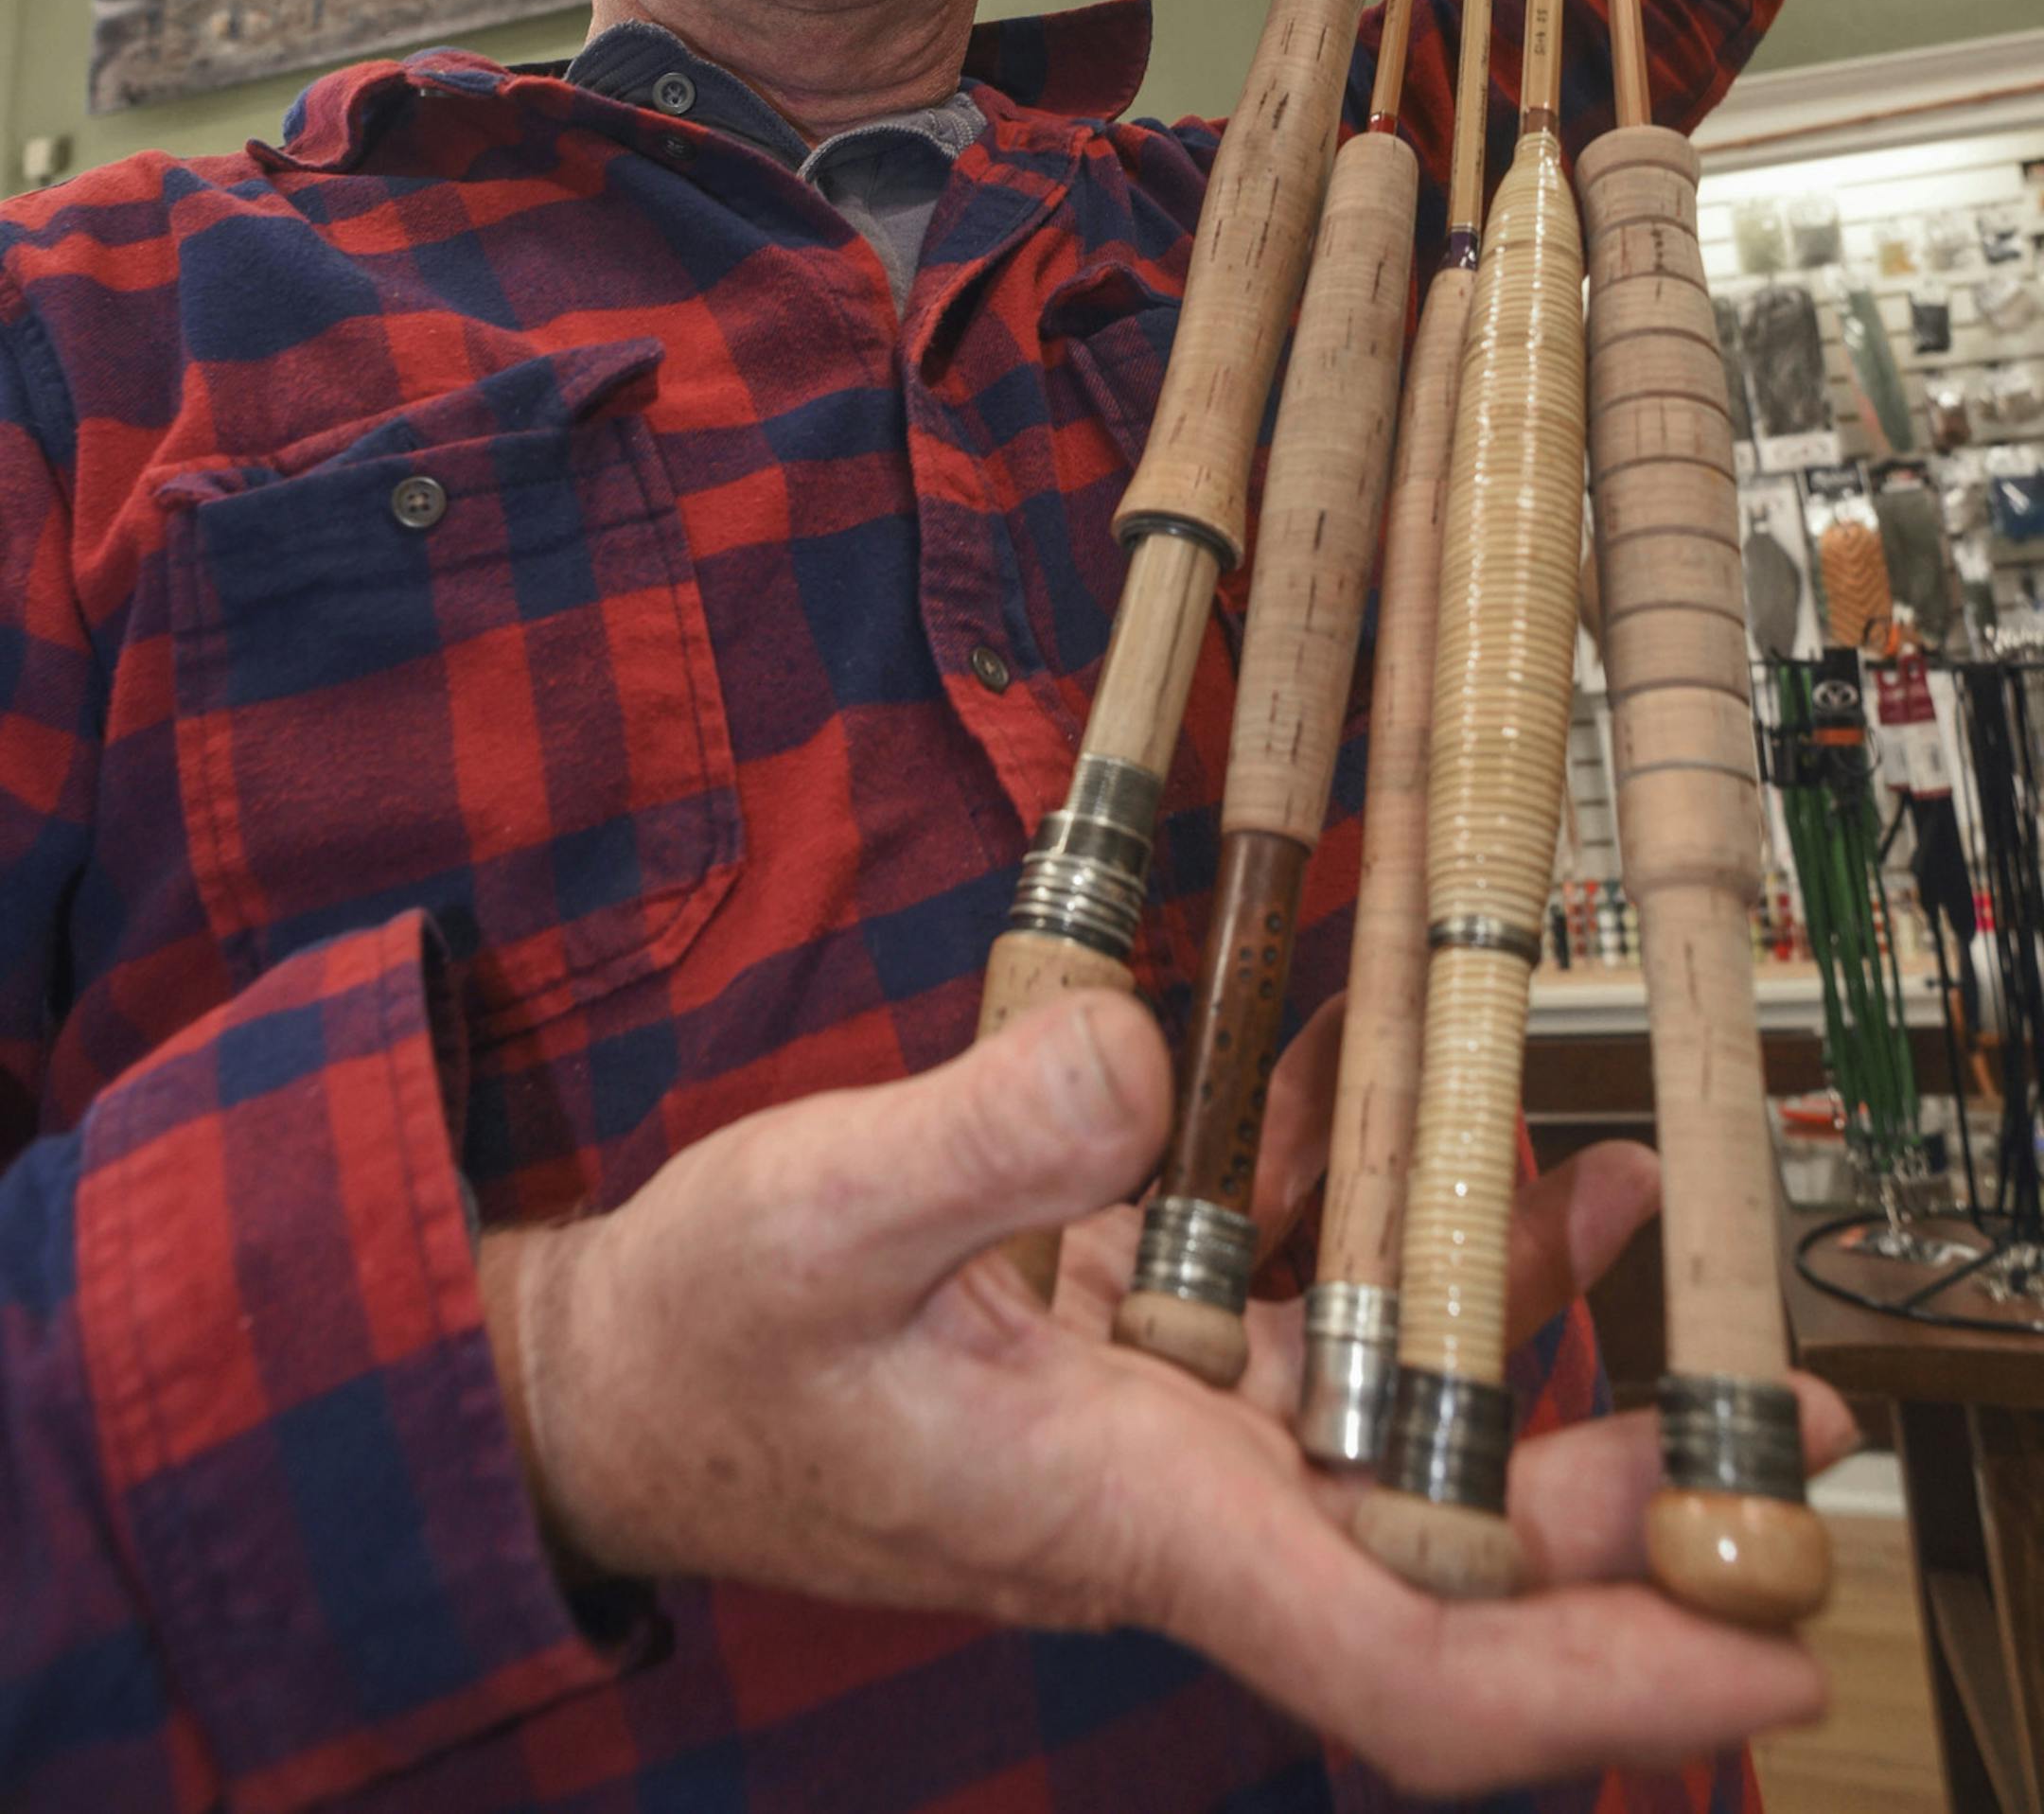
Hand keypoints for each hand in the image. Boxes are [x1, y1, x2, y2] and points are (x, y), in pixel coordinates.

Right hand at [482, 993, 1848, 1796]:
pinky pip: (1292, 1302)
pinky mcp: (1130, 1360)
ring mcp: (1162, 1432)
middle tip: (1786, 1403)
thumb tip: (1151, 1067)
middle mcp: (1178, 1496)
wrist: (620, 1385)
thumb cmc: (704, 1338)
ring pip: (1389, 1405)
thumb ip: (982, 1141)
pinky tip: (1403, 1090)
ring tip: (1628, 1185)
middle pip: (1455, 1537)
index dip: (1592, 1672)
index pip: (1405, 1662)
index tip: (1750, 1643)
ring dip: (1520, 1312)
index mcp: (1131, 1512)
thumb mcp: (817, 1213)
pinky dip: (1363, 1208)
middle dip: (1632, 1490)